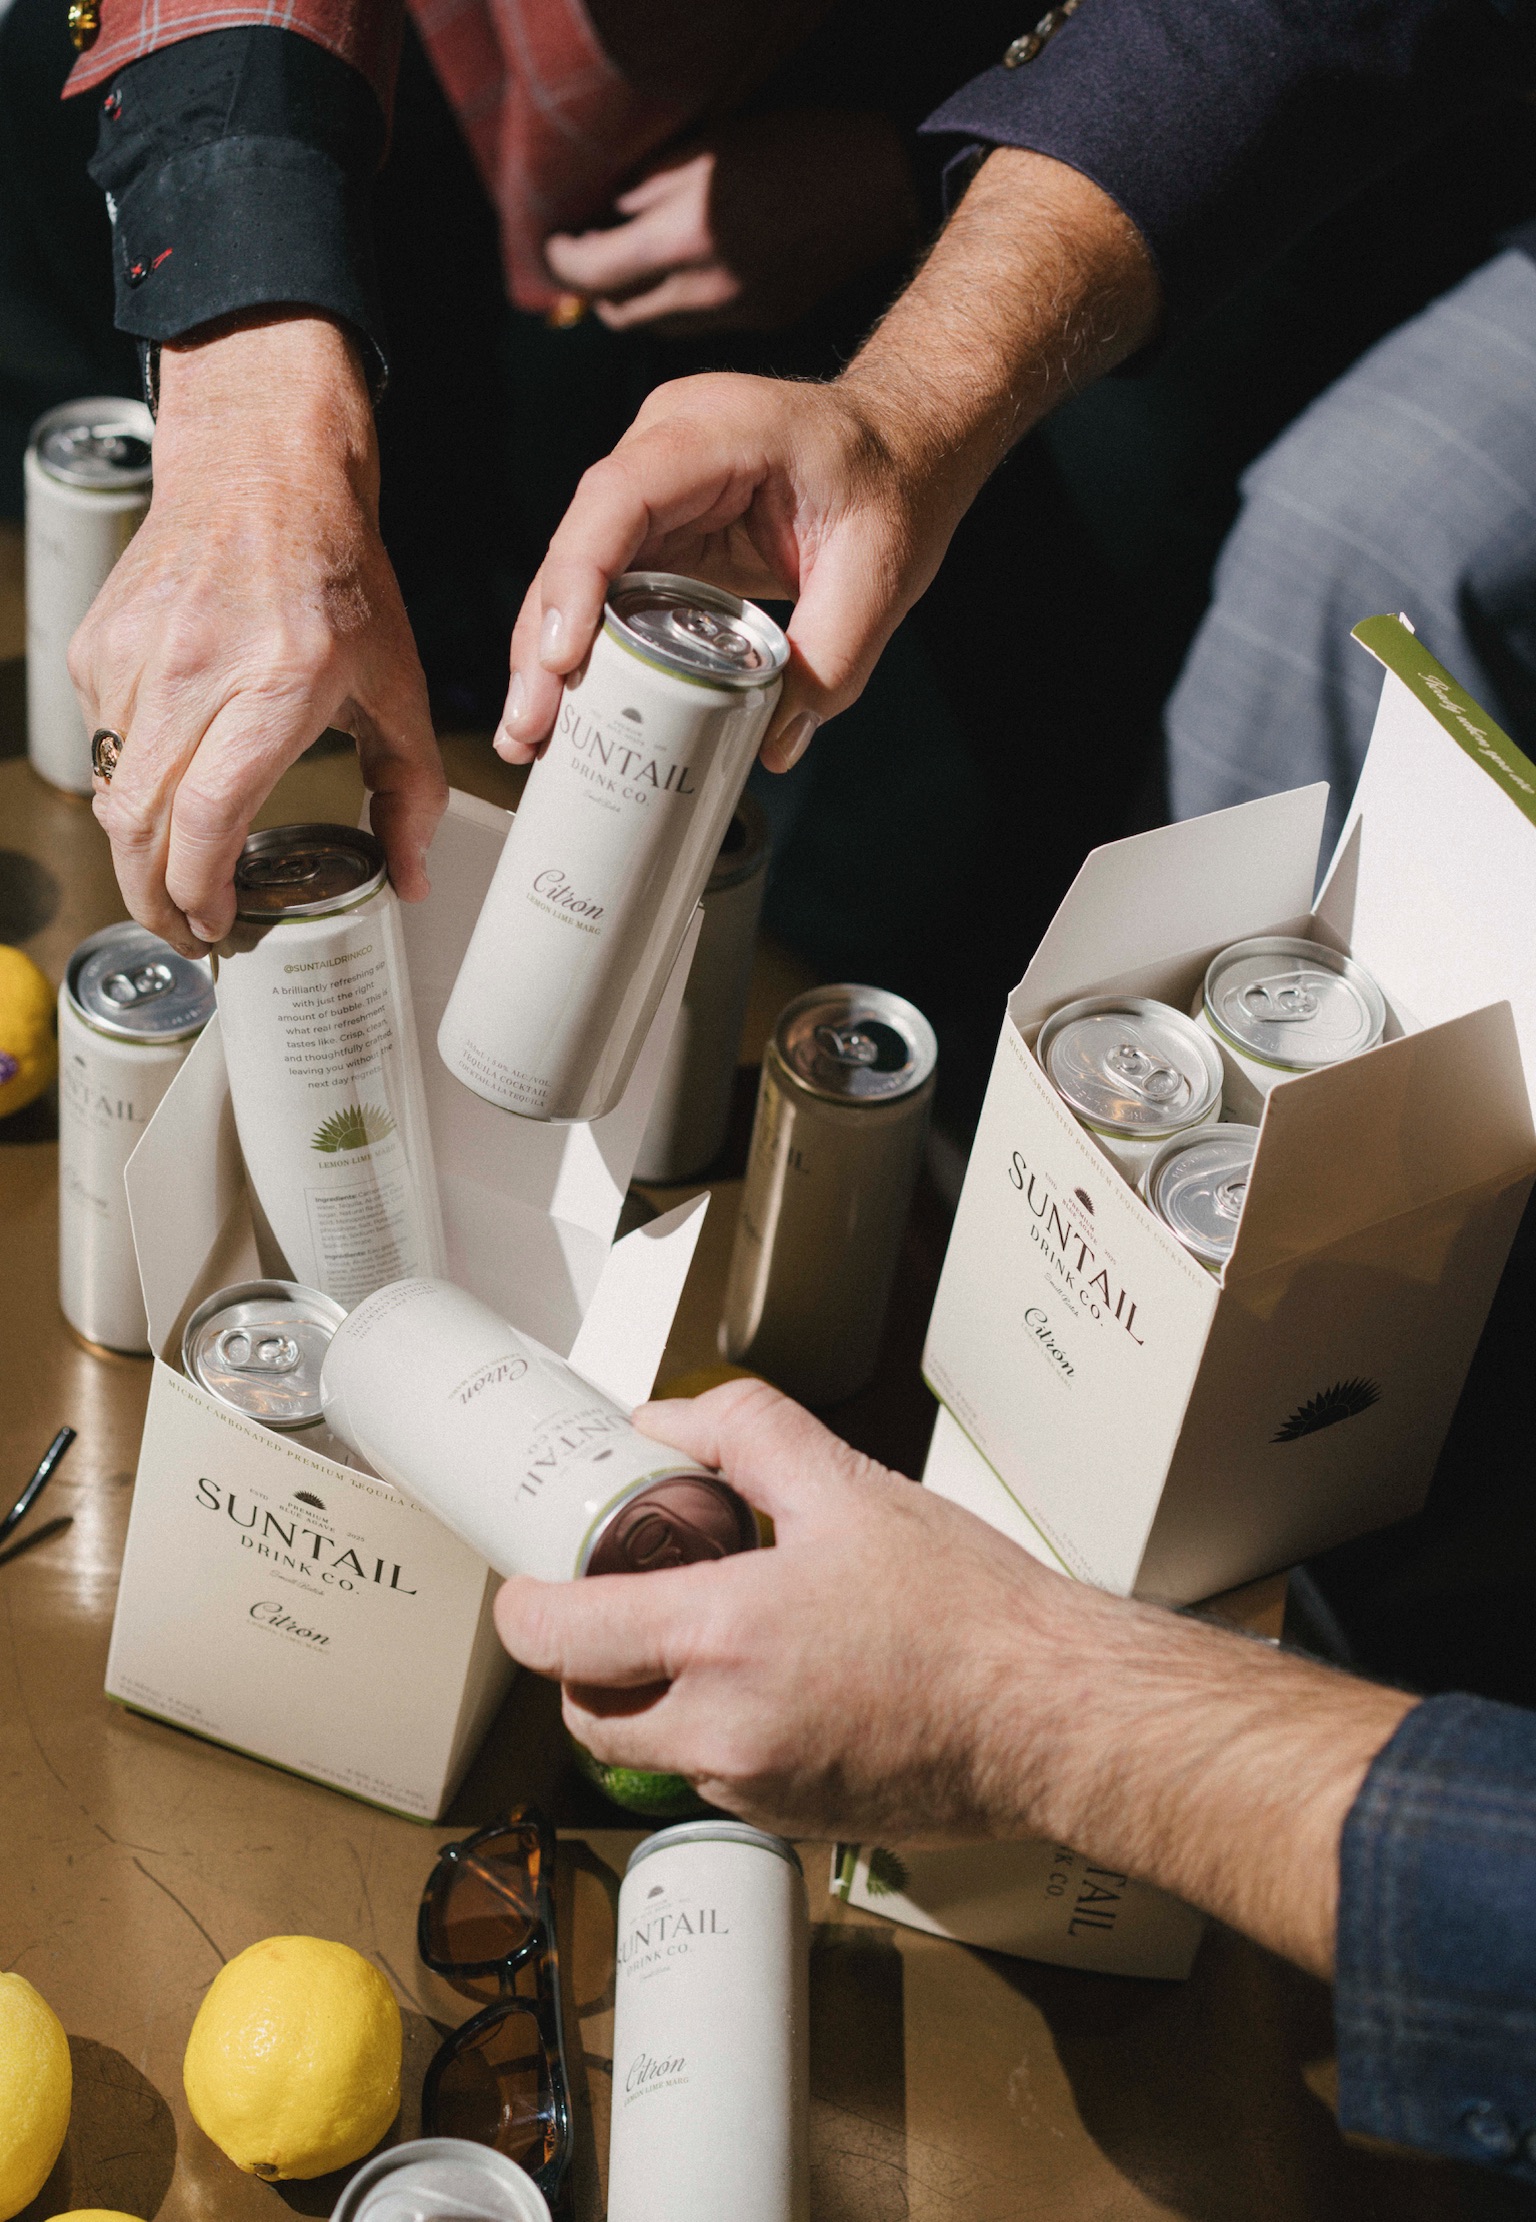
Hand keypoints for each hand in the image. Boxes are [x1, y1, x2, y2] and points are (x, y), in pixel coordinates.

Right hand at [70, 313, 445, 955]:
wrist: (261, 473)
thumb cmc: (338, 579)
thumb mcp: (397, 684)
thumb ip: (410, 790)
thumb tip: (409, 881)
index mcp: (274, 684)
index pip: (206, 815)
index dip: (198, 889)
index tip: (215, 926)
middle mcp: (192, 669)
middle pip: (140, 821)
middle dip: (153, 897)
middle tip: (183, 931)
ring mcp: (132, 654)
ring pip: (113, 787)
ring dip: (137, 847)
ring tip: (174, 876)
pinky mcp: (97, 643)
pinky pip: (101, 737)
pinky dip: (130, 779)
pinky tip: (167, 783)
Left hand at [497, 1378, 1061, 1842]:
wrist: (1052, 1714)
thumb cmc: (971, 1613)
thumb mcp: (850, 1485)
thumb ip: (744, 1433)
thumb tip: (665, 1421)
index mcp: (724, 1638)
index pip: (559, 1639)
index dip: (522, 1609)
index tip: (528, 1586)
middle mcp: (722, 1729)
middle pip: (588, 1713)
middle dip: (582, 1663)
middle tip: (615, 1608)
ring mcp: (755, 1787)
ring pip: (654, 1749)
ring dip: (656, 1699)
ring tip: (716, 1636)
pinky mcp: (792, 1824)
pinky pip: (718, 1778)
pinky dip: (719, 1733)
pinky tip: (781, 1683)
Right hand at [499, 149, 1162, 772]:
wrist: (904, 441)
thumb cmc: (895, 482)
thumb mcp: (881, 573)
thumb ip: (832, 660)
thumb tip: (770, 746)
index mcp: (713, 431)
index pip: (618, 500)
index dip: (577, 579)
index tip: (559, 659)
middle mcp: (663, 448)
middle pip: (577, 545)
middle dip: (543, 643)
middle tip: (529, 730)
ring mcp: (653, 488)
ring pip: (577, 573)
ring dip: (547, 657)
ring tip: (531, 739)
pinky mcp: (656, 529)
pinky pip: (605, 590)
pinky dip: (583, 651)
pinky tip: (563, 712)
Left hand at [544, 109, 917, 335]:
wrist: (879, 183)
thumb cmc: (793, 144)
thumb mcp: (710, 145)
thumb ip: (647, 183)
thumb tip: (602, 212)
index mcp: (686, 232)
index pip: (593, 271)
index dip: (562, 261)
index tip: (553, 243)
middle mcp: (706, 285)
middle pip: (617, 312)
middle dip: (591, 289)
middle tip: (584, 257)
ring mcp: (735, 311)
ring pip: (653, 327)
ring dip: (630, 303)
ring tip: (626, 269)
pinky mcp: (760, 321)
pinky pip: (693, 327)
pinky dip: (671, 308)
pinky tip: (675, 278)